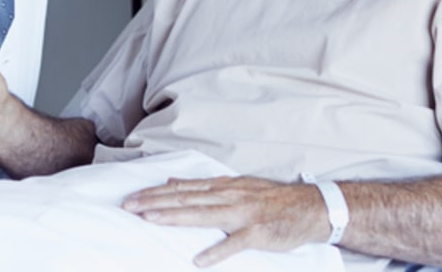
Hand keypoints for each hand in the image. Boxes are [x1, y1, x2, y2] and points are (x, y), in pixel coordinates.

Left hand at [122, 176, 330, 266]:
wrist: (311, 207)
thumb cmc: (273, 200)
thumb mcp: (237, 186)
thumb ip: (205, 187)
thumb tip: (172, 181)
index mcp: (224, 186)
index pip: (183, 188)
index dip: (156, 193)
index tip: (132, 198)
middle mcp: (230, 196)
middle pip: (186, 198)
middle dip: (155, 202)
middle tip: (129, 206)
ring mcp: (244, 213)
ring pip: (204, 215)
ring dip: (176, 216)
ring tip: (151, 220)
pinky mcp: (259, 232)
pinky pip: (235, 243)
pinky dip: (217, 251)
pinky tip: (200, 260)